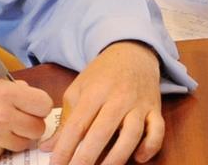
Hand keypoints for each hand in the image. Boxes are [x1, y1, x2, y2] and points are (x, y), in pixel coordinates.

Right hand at [0, 78, 52, 163]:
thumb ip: (8, 88)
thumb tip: (27, 91)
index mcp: (3, 93)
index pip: (43, 103)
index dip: (39, 107)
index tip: (32, 109)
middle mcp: (3, 115)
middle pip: (38, 128)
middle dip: (30, 126)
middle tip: (18, 122)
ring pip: (24, 144)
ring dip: (16, 140)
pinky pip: (4, 153)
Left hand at [41, 41, 163, 164]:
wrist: (132, 52)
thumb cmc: (101, 75)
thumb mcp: (79, 90)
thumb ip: (66, 120)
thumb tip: (49, 148)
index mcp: (94, 92)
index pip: (77, 125)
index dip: (65, 149)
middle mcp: (118, 98)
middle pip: (102, 132)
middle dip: (86, 159)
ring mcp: (139, 104)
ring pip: (131, 134)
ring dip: (116, 158)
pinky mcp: (155, 109)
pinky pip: (157, 130)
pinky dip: (150, 146)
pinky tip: (138, 158)